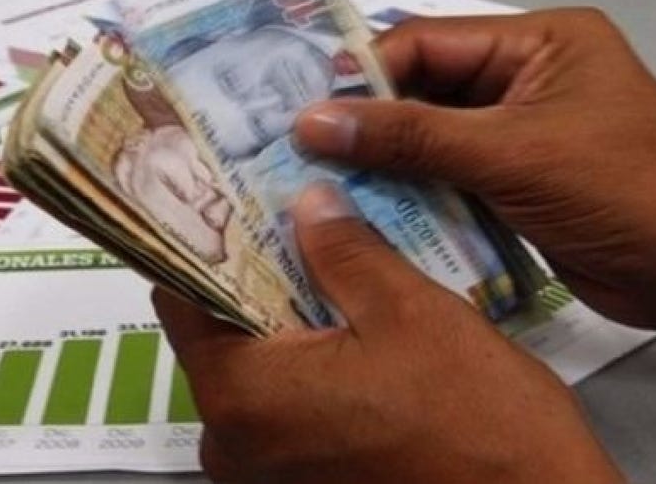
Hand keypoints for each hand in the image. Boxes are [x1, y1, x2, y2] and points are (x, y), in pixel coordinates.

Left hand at [155, 185, 622, 482]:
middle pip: (215, 332)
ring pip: (251, 367)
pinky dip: (299, 361)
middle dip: (249, 275)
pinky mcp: (298, 482)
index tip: (225, 200)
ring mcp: (263, 470)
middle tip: (280, 215)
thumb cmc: (474, 419)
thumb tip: (305, 201)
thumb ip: (342, 250)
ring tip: (317, 257)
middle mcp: (231, 440)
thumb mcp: (407, 312)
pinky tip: (340, 322)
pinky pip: (279, 404)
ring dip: (279, 317)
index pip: (180, 297)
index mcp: (240, 393)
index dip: (202, 242)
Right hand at [296, 8, 655, 329]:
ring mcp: (515, 139)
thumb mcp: (512, 152)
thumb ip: (410, 136)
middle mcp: (520, 83)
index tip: (304, 116)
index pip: (425, 45)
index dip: (363, 77)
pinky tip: (363, 218)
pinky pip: (444, 184)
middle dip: (365, 126)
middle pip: (421, 94)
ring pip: (426, 144)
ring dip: (381, 169)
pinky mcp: (511, 189)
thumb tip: (313, 121)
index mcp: (535, 45)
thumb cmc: (623, 190)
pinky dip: (409, 201)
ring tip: (317, 189)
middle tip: (297, 155)